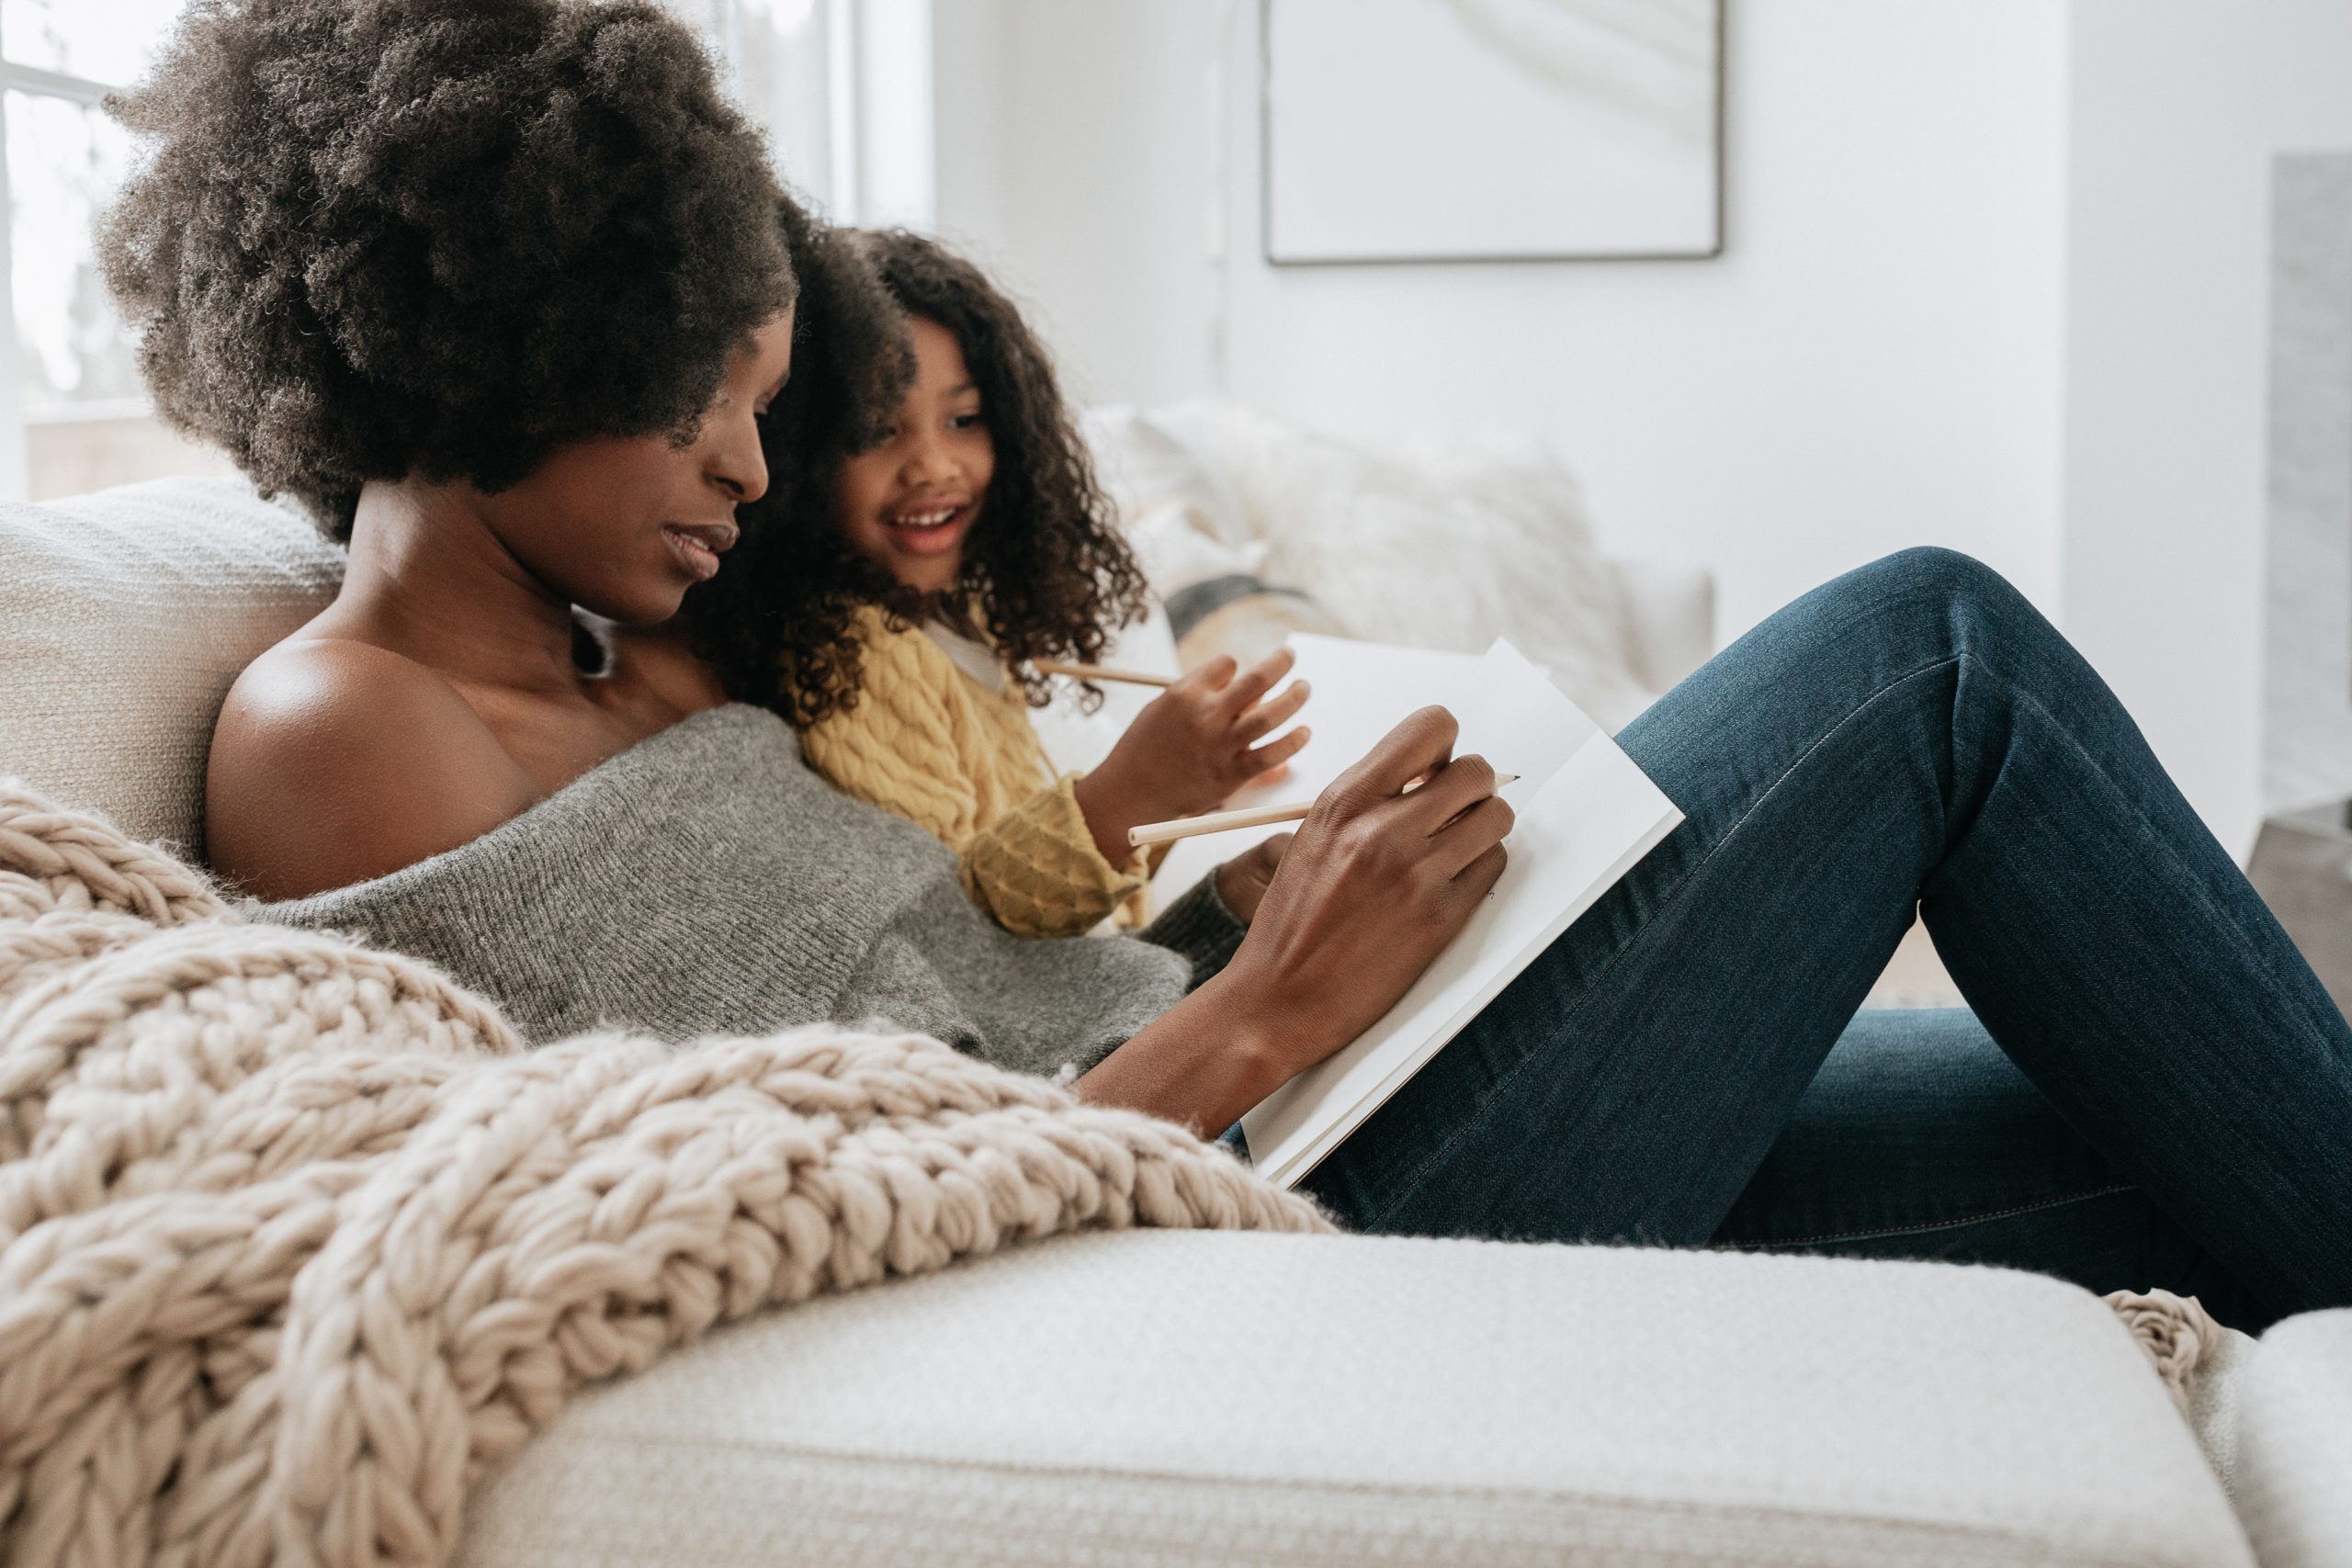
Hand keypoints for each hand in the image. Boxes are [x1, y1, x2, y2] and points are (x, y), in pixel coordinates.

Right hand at [1071, 649, 1310, 863]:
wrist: (1130, 792)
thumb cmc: (1145, 748)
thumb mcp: (1163, 709)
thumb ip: (1201, 697)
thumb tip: (1244, 693)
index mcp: (1184, 694)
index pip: (1226, 664)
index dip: (1234, 668)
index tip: (1234, 677)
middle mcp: (1206, 716)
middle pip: (1256, 680)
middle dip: (1279, 663)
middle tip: (1290, 655)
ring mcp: (1220, 746)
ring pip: (1269, 715)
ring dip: (1293, 698)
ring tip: (1304, 688)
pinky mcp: (1230, 775)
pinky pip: (1270, 755)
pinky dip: (1292, 742)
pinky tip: (1304, 732)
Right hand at [1074, 707, 1511, 1132]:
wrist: (1276, 1000)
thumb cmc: (1291, 924)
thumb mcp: (1313, 839)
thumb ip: (1365, 802)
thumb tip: (1425, 776)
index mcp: (1344, 802)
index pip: (1432, 727)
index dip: (1444, 748)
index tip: (1433, 772)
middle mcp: (1382, 830)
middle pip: (1477, 771)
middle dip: (1471, 789)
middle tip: (1452, 814)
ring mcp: (1416, 874)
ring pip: (1497, 817)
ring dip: (1482, 829)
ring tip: (1453, 849)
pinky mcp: (1441, 918)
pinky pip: (1493, 866)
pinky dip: (1479, 871)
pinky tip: (1448, 885)